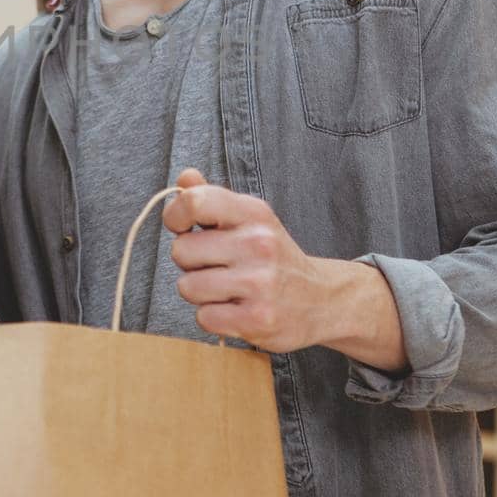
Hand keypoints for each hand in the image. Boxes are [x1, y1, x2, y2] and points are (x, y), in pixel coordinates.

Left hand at [163, 169, 406, 369]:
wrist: (322, 300)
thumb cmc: (273, 257)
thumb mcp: (250, 220)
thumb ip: (212, 198)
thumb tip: (185, 176)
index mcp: (254, 213)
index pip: (193, 201)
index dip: (175, 216)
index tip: (182, 227)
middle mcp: (258, 243)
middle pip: (180, 250)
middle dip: (190, 262)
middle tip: (216, 266)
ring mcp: (259, 282)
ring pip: (187, 287)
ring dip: (200, 293)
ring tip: (228, 289)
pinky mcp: (257, 319)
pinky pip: (204, 317)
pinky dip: (214, 318)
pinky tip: (236, 309)